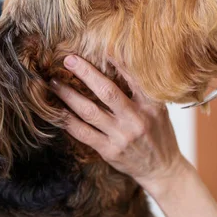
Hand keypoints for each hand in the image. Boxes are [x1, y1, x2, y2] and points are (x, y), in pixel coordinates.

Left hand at [50, 55, 187, 195]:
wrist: (162, 169)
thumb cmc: (159, 134)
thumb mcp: (159, 110)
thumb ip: (141, 92)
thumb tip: (116, 67)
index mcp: (151, 106)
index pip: (133, 78)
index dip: (116, 61)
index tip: (100, 46)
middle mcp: (136, 120)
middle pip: (107, 92)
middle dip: (85, 73)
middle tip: (68, 60)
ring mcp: (121, 137)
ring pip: (89, 112)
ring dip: (68, 95)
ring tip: (54, 82)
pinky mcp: (109, 151)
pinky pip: (83, 133)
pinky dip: (68, 120)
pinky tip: (57, 110)